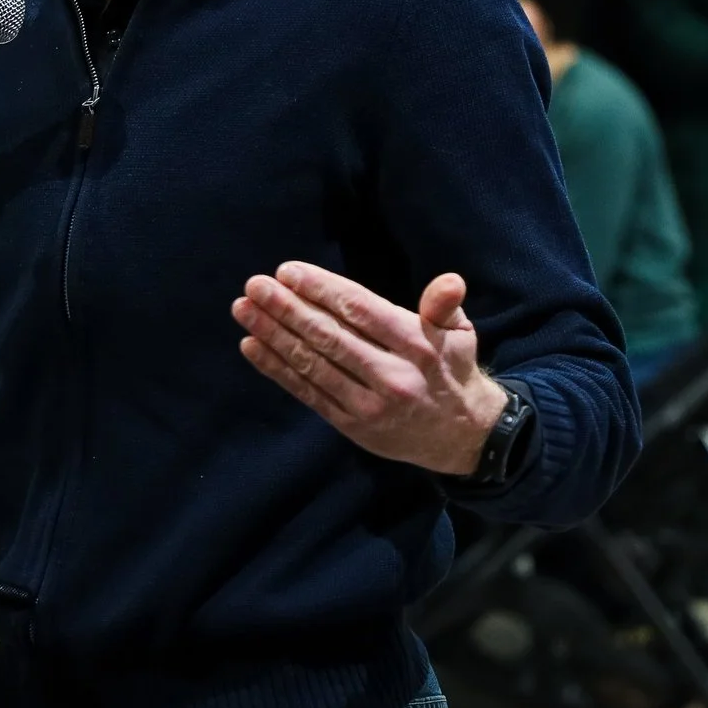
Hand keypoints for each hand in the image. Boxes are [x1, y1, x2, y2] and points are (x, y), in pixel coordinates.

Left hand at [233, 262, 508, 476]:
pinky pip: (308, 393)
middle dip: (287, 308)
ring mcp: (368, 404)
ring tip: (244, 310)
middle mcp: (391, 374)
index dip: (322, 289)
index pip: (361, 310)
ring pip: (313, 364)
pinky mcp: (352, 425)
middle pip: (329, 336)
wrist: (462, 437)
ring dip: (273, 335)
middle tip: (255, 285)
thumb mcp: (461, 333)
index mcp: (416, 345)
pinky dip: (277, 370)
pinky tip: (252, 347)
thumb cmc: (453, 370)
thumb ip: (445, 304)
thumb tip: (449, 282)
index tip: (288, 271)